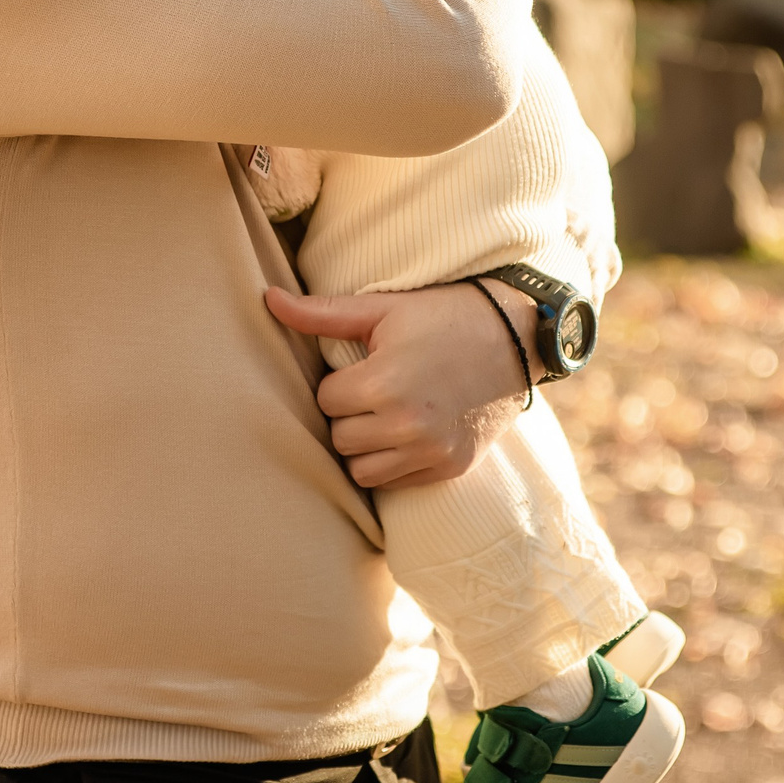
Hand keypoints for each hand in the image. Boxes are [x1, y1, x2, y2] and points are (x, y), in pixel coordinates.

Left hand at [265, 281, 532, 488]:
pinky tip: (410, 430)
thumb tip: (267, 299)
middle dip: (349, 415)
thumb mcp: (383, 309)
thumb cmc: (443, 316)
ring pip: (361, 470)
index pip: (326, 401)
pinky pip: (396, 483)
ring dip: (365, 446)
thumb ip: (321, 313)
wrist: (516, 338)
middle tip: (376, 388)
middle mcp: (407, 426)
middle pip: (339, 438)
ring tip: (387, 413)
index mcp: (384, 385)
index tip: (364, 366)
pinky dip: (395, 462)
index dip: (340, 383)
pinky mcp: (449, 469)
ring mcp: (431, 453)